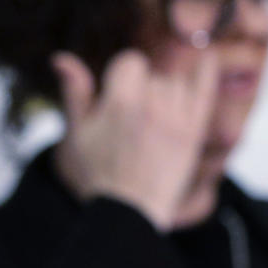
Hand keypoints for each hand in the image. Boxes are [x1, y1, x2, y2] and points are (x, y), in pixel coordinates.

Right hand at [51, 49, 218, 230]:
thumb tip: (60, 57)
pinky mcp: (194, 130)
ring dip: (166, 89)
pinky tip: (207, 58)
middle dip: (143, 86)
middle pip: (153, 73)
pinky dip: (206, 71)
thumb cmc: (97, 172)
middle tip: (133, 116)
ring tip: (154, 113)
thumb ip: (74, 91)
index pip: (130, 60)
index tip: (115, 94)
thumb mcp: (77, 132)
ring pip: (176, 81)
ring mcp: (176, 117)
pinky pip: (205, 89)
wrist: (128, 210)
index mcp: (119, 102)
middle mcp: (151, 104)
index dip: (121, 74)